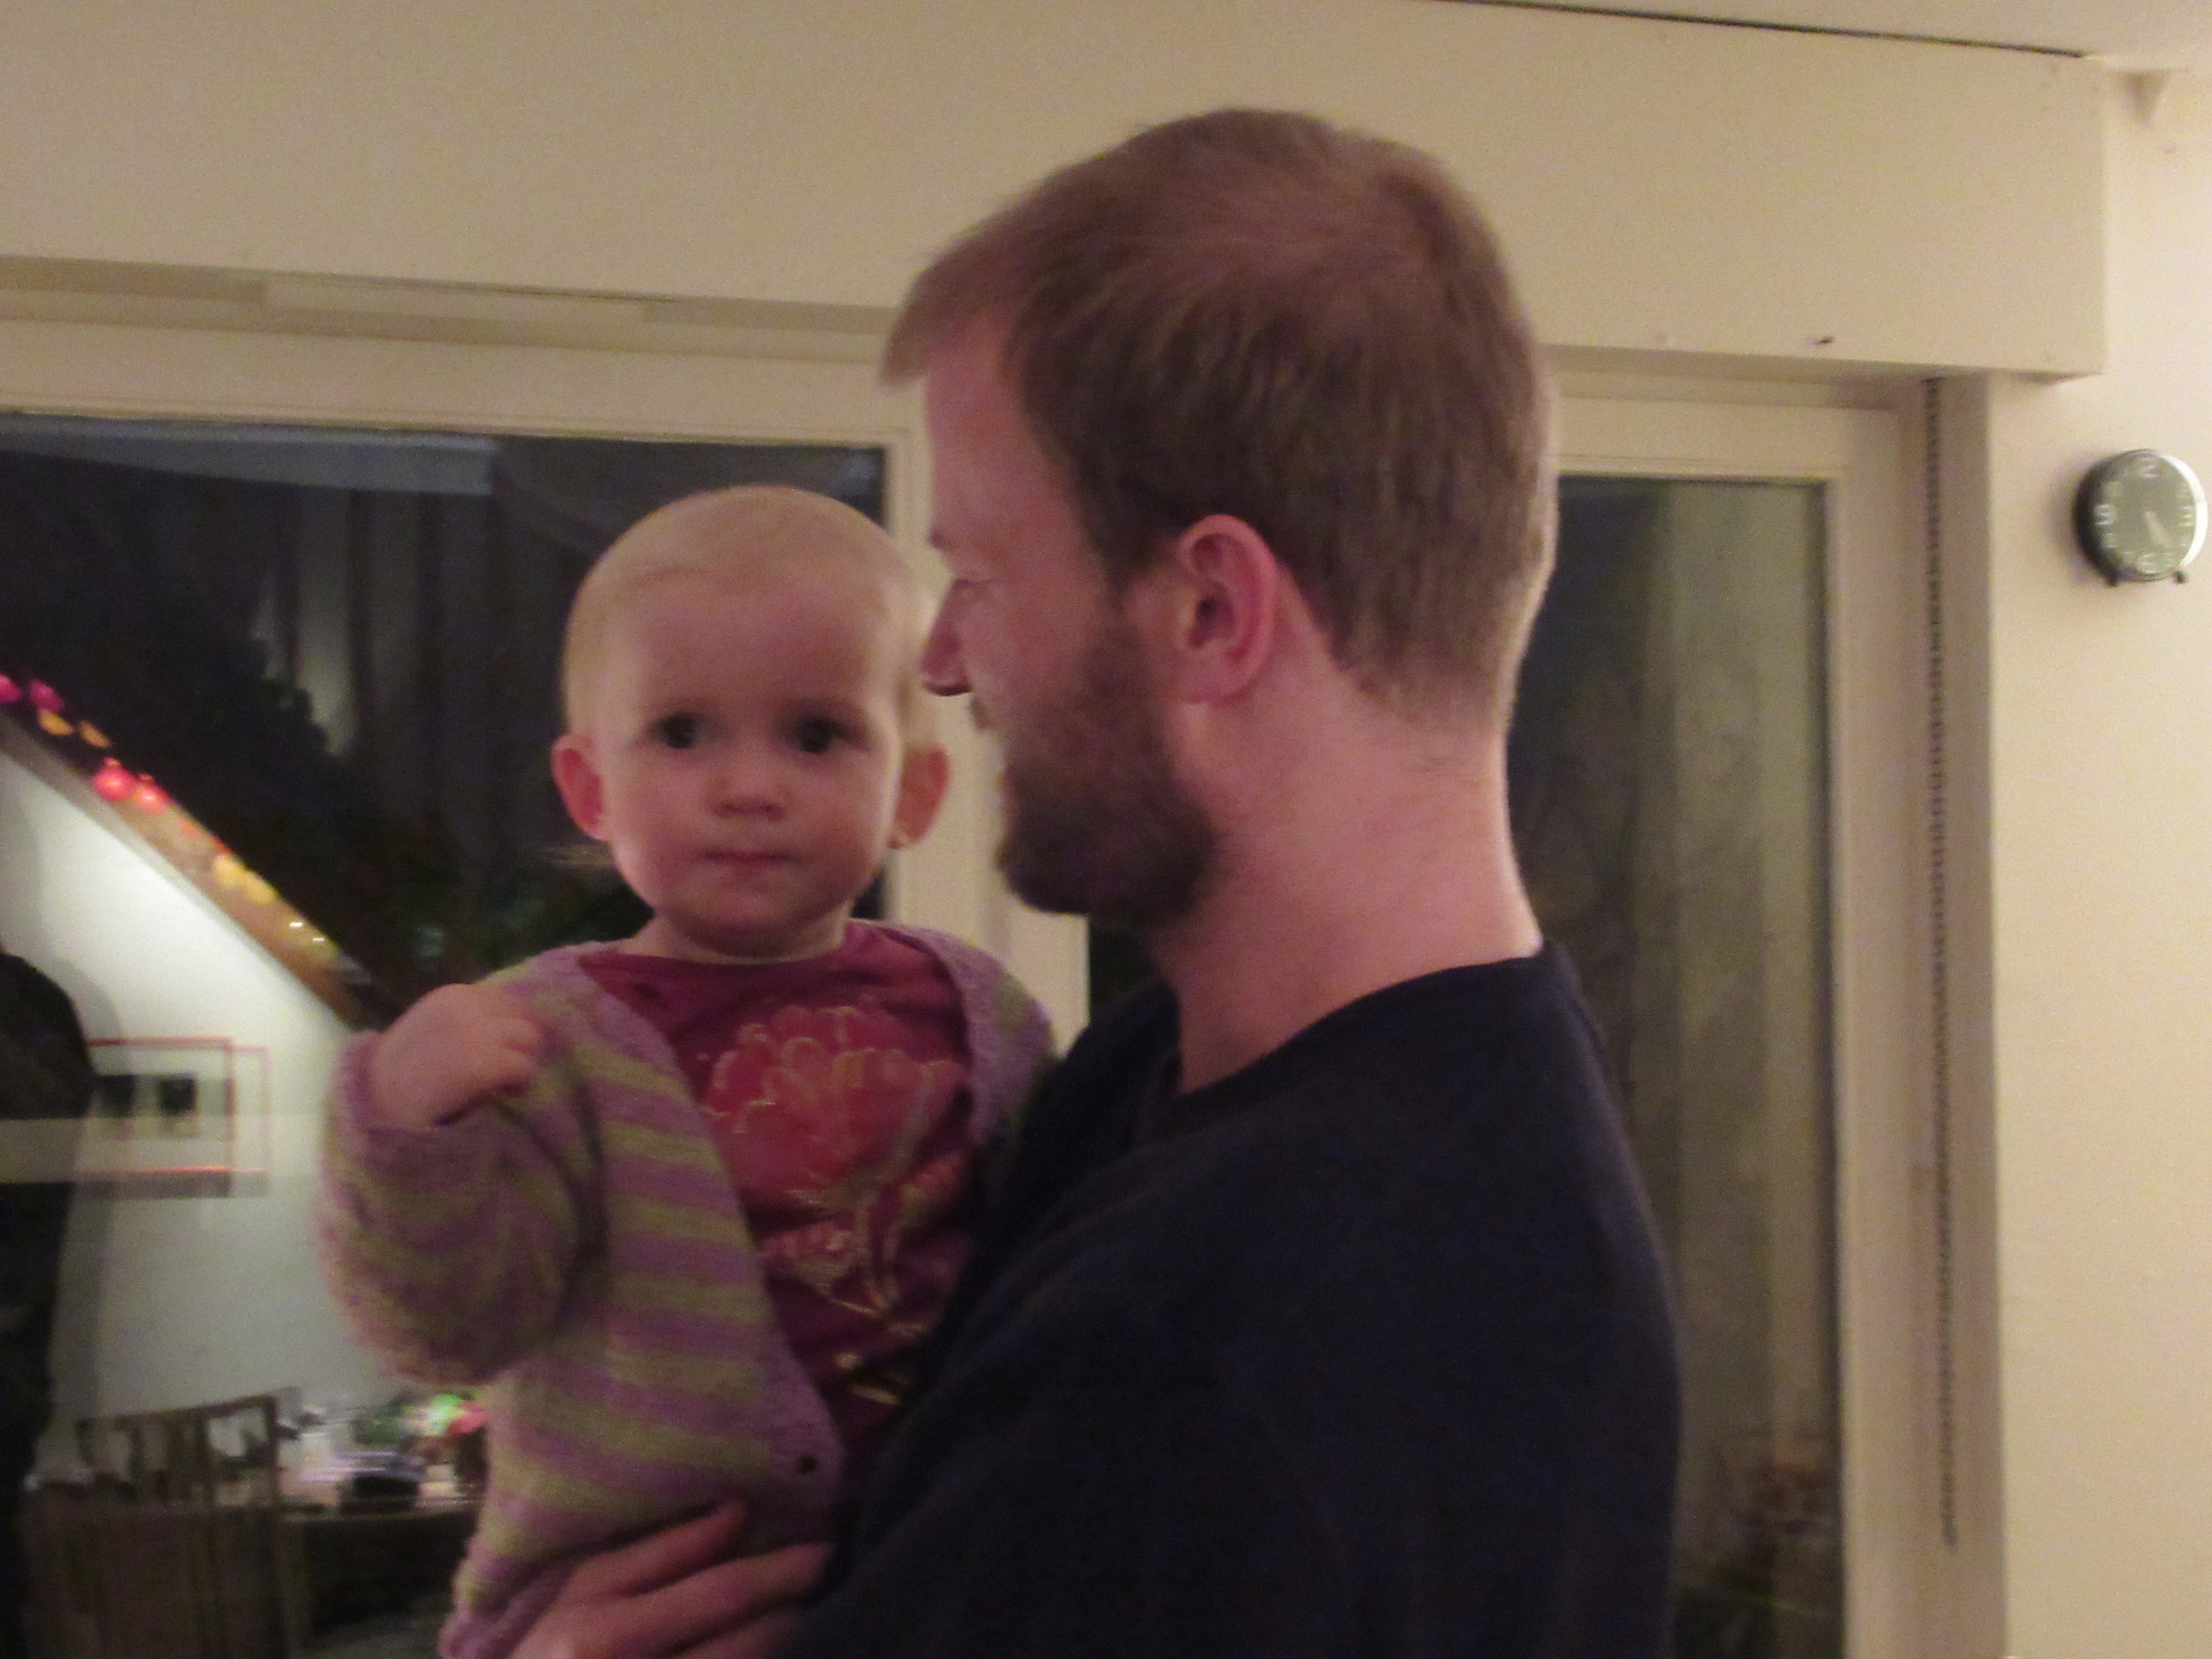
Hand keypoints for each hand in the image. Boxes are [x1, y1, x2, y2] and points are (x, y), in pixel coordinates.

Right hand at [367, 982, 543, 1128]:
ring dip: (525, 1060)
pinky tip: (505, 1093)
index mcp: (454, 994)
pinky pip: (525, 1067)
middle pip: (524, 1016)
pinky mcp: (486, 1063)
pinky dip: (521, 1082)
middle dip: (522, 1042)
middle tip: (511, 1067)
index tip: (505, 1047)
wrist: (379, 1099)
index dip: (512, 1024)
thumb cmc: (403, 1068)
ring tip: (507, 1082)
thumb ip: (467, 1017)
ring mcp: (479, 1032)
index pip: (506, 999)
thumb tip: (512, 1023)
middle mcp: (468, 1006)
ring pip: (530, 1039)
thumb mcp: (433, 1025)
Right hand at [515, 1503, 829, 1658]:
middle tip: (827, 1583)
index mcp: (602, 1637)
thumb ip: (660, 1553)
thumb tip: (739, 1512)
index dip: (784, 1570)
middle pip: (749, 1644)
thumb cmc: (551, 1658)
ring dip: (789, 1645)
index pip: (721, 1596)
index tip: (824, 1550)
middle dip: (794, 1611)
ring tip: (802, 1620)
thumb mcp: (582, 1597)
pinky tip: (779, 1651)